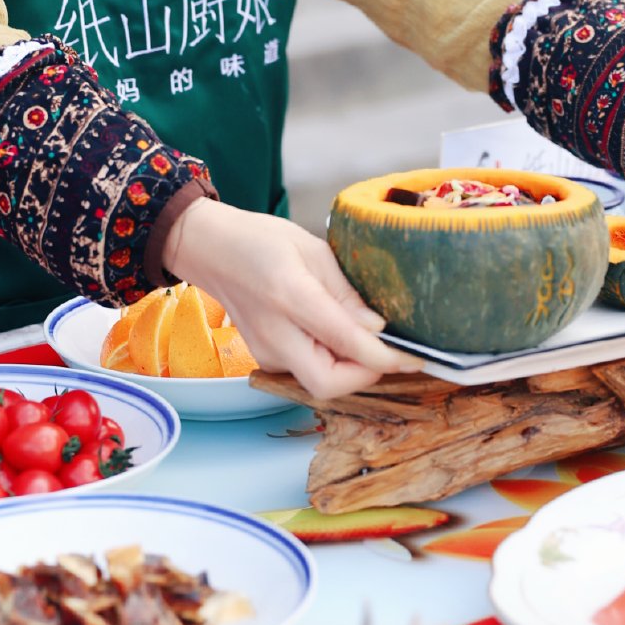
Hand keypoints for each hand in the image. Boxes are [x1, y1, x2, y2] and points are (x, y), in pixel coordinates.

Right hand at [162, 201, 421, 398]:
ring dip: (351, 370)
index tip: (415, 357)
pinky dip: (331, 362)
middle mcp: (275, 334)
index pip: (345, 342)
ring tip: (367, 338)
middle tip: (391, 351)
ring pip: (318, 383)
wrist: (209, 248)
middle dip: (367, 375)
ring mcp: (265, 351)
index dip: (385, 356)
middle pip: (329, 384)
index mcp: (290, 296)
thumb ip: (346, 293)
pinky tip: (338, 335)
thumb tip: (378, 328)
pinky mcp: (264, 357)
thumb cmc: (260, 239)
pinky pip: (306, 371)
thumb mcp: (313, 250)